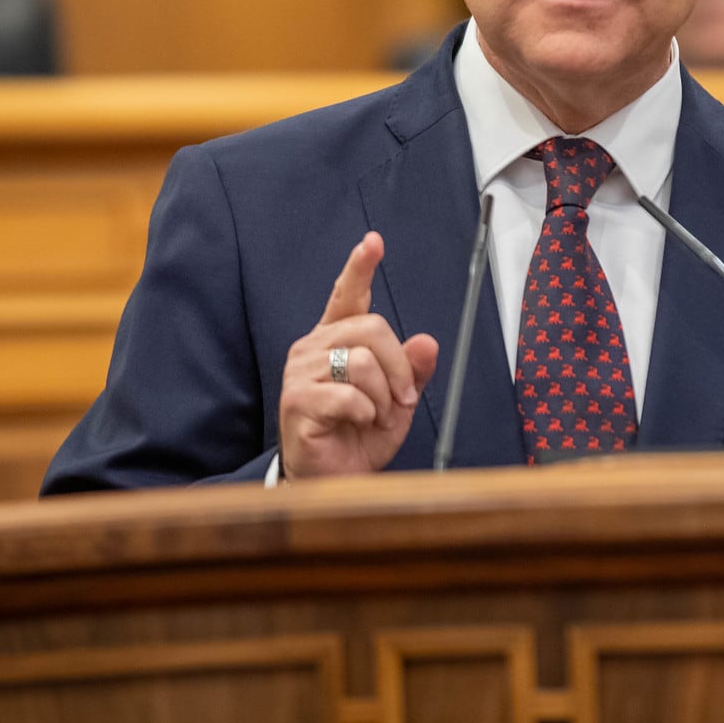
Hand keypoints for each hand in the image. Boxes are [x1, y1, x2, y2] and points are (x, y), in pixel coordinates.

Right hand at [278, 231, 438, 478]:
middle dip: (398, 366)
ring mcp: (301, 372)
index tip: (372, 243)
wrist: (337, 479)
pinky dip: (366, 412)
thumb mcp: (398, 399)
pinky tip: (358, 423)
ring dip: (382, 395)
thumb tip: (427, 342)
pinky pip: (348, 394)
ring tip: (374, 415)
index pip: (346, 295)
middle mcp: (314, 348)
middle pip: (371, 327)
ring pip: (362, 361)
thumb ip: (412, 369)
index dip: (359, 268)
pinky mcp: (297, 400)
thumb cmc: (359, 435)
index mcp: (336, 339)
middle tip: (402, 397)